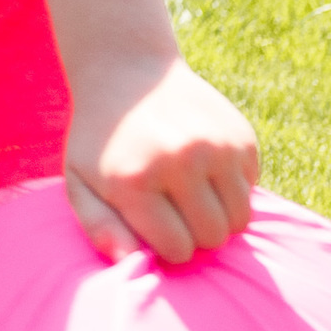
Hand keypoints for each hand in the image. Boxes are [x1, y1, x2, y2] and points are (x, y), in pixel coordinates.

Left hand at [65, 57, 257, 263]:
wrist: (127, 70)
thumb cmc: (101, 138)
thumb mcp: (79, 179)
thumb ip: (98, 226)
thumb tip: (131, 260)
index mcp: (136, 179)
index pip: (177, 249)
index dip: (166, 244)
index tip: (153, 225)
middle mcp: (181, 161)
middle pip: (213, 237)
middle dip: (194, 233)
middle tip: (172, 208)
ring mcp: (216, 146)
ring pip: (240, 219)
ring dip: (218, 215)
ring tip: (189, 192)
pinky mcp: (242, 136)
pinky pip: (251, 189)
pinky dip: (231, 187)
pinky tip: (202, 165)